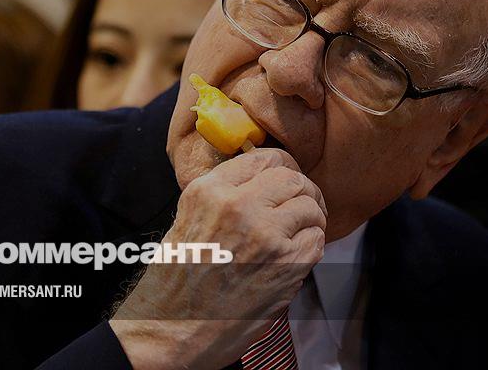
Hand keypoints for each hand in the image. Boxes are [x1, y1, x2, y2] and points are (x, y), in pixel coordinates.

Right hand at [110, 148, 326, 369]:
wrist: (171, 330)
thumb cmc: (175, 282)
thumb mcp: (188, 220)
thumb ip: (222, 196)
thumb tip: (261, 183)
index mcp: (209, 191)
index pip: (263, 158)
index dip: (282, 168)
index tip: (286, 179)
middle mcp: (237, 206)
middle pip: (292, 178)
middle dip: (302, 190)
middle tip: (302, 203)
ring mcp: (265, 235)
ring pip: (310, 206)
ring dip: (311, 218)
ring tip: (301, 230)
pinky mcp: (285, 265)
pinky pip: (316, 240)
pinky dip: (312, 245)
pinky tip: (297, 254)